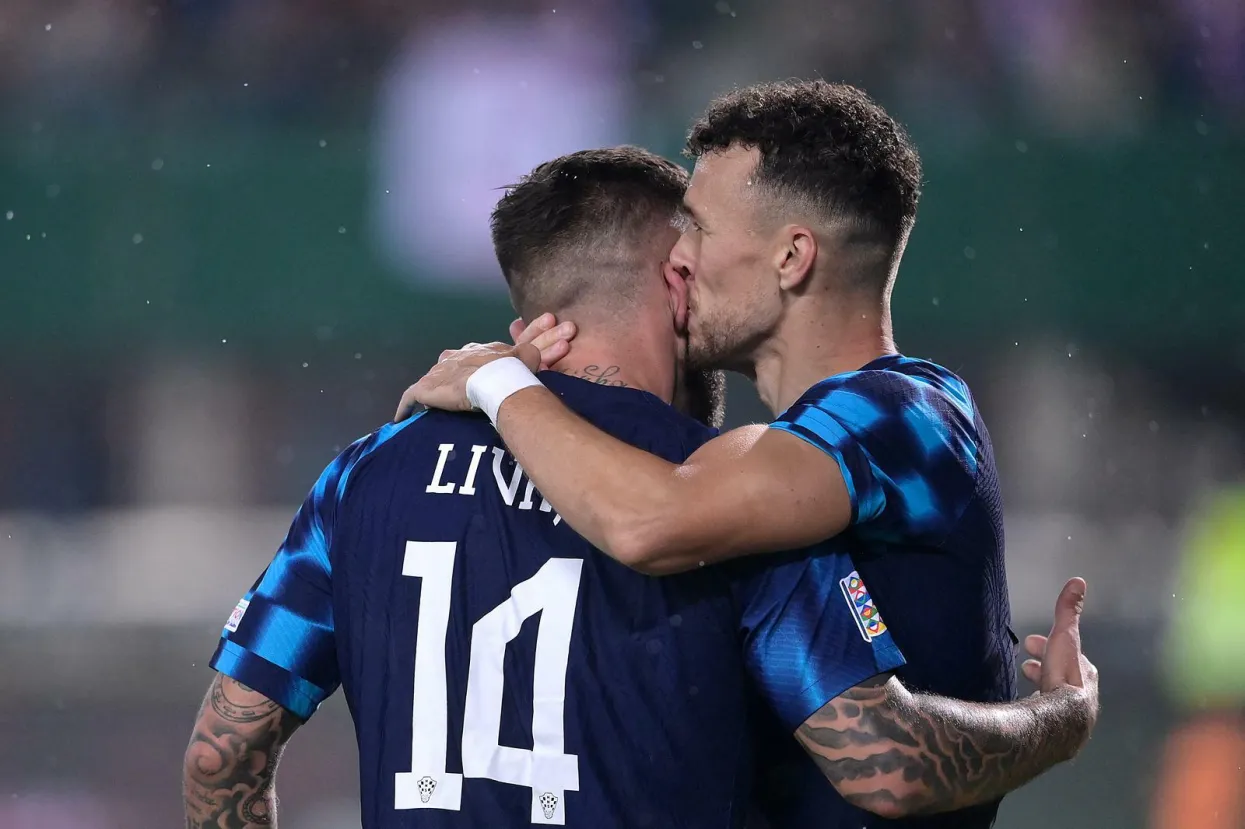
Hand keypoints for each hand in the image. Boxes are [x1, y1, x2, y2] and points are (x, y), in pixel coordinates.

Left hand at [394, 314, 575, 420]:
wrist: (495, 378)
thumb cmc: (513, 369)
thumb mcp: (530, 356)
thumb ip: (540, 349)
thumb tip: (563, 337)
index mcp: (477, 350)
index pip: (470, 355)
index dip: (470, 365)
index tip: (471, 373)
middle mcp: (455, 357)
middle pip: (448, 363)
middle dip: (449, 374)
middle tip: (451, 388)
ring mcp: (439, 373)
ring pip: (431, 380)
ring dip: (432, 390)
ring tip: (429, 403)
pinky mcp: (426, 390)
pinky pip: (410, 399)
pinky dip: (406, 408)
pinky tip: (401, 418)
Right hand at [1021, 577, 1099, 747]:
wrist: (1059, 722)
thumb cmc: (1062, 678)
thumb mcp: (1063, 639)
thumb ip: (1067, 612)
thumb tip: (1078, 580)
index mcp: (1085, 677)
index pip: (1072, 658)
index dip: (1052, 647)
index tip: (1031, 642)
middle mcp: (1084, 700)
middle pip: (1064, 679)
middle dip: (1045, 667)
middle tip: (1025, 663)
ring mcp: (1071, 721)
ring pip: (1056, 699)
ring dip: (1041, 688)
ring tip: (1023, 684)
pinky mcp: (1058, 738)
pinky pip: (1047, 717)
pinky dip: (1037, 708)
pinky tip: (1025, 710)